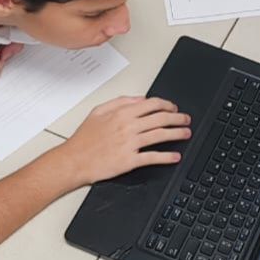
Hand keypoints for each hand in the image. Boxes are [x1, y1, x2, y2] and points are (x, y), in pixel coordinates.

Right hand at [57, 97, 190, 185]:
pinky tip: (175, 156)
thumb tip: (139, 99)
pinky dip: (166, 157)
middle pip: (160, 119)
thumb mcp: (98, 111)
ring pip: (160, 135)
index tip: (174, 108)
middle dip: (177, 118)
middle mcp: (128, 127)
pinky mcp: (129, 160)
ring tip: (186, 133)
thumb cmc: (84, 138)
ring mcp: (130, 144)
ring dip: (177, 134)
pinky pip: (152, 157)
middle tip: (186, 120)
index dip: (167, 105)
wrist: (73, 160)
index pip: (152, 104)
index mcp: (122, 113)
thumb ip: (120, 102)